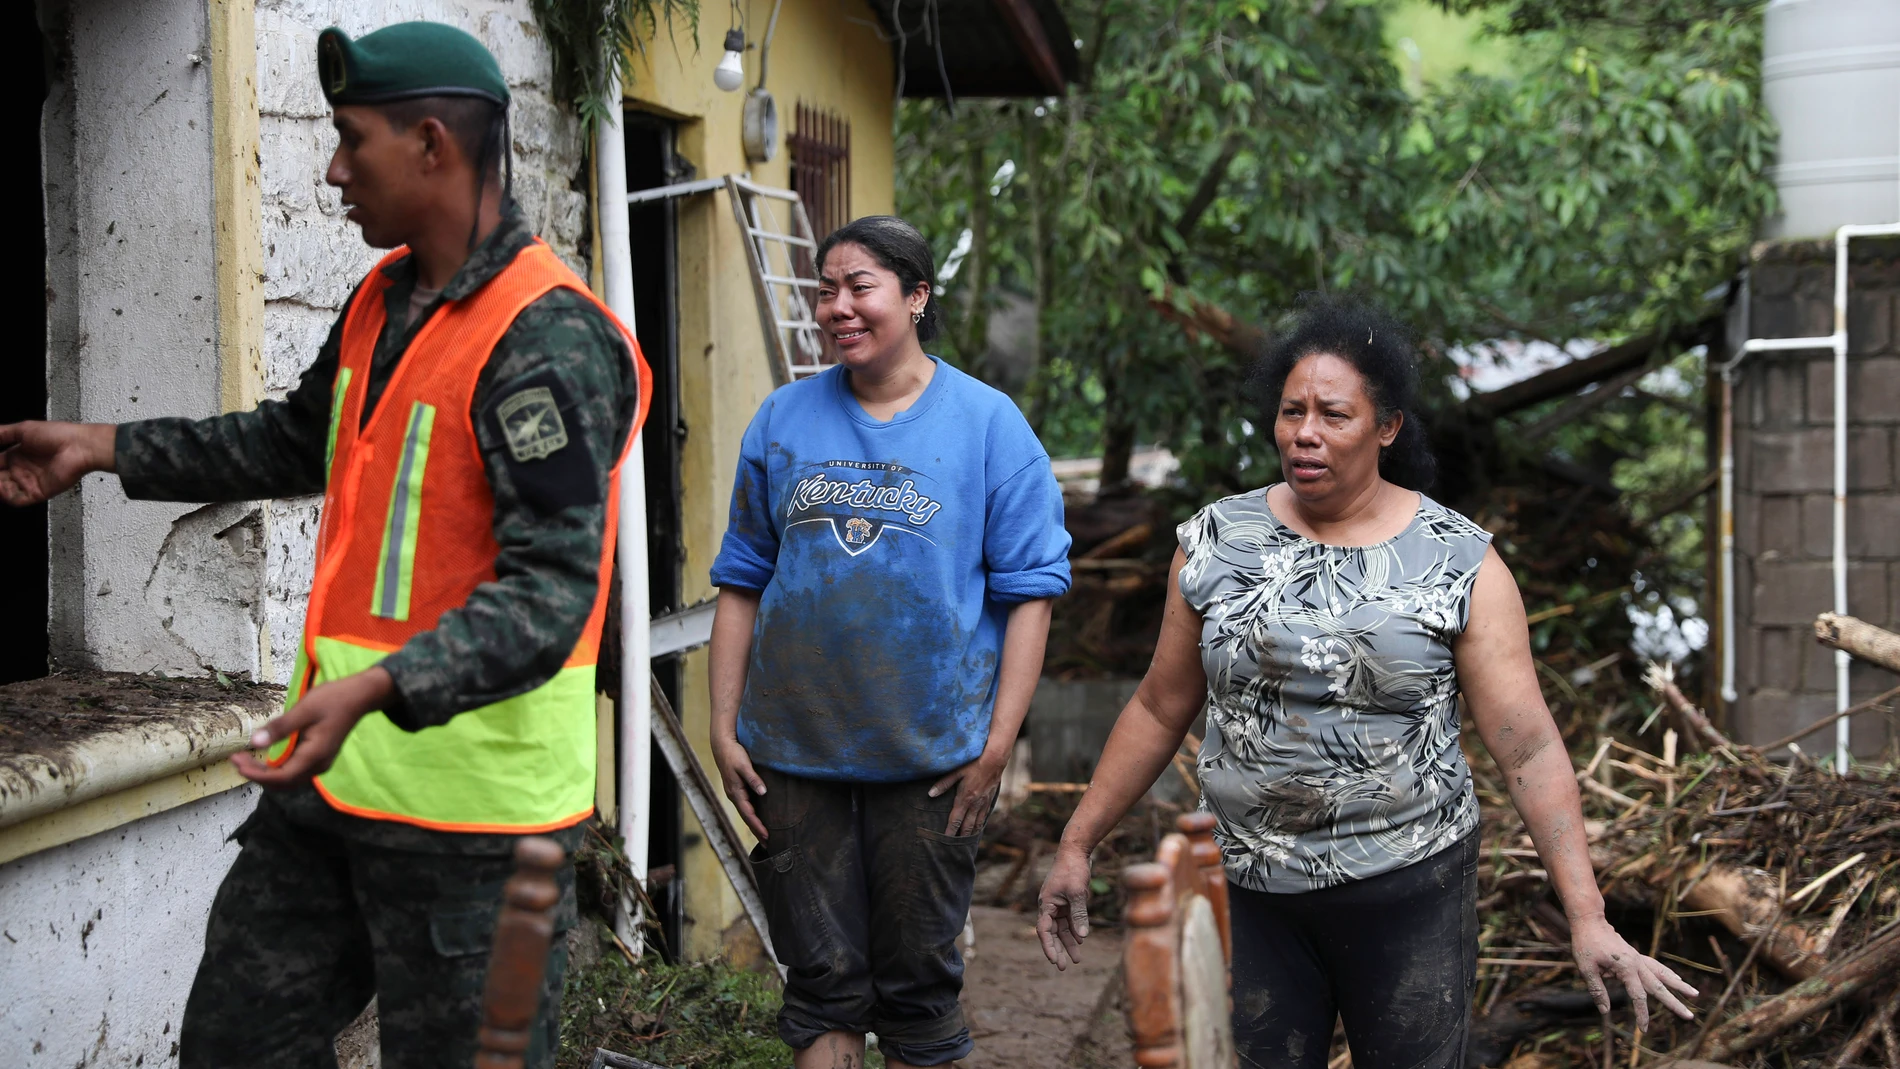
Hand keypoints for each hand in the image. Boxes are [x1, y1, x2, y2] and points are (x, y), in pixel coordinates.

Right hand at [0, 422, 116, 505]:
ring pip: (4, 490)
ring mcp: (30, 481)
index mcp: (18, 455)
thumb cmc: (58, 435)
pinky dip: (6, 496)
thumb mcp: (23, 430)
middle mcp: (22, 469)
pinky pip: (18, 499)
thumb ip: (2, 434)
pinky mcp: (38, 492)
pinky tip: (1, 488)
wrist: (79, 447)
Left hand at [231, 668, 392, 788]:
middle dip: (257, 775)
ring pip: (288, 779)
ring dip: (266, 773)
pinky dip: (277, 768)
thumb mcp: (304, 710)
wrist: (360, 696)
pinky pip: (295, 771)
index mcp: (313, 756)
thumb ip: (280, 728)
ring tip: (246, 759)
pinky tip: (266, 756)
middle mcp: (317, 765)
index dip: (255, 774)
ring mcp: (320, 763)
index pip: (279, 777)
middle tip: (236, 759)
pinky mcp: (319, 757)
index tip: (236, 761)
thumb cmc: (333, 699)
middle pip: (282, 783)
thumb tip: (254, 742)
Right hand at [711, 736, 767, 841]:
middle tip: (770, 845)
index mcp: (735, 793)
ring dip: (755, 825)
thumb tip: (763, 792)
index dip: (758, 827)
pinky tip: (760, 818)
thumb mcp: (744, 765)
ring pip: (746, 813)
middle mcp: (734, 796)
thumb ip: (753, 779)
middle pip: (747, 818)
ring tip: (765, 837)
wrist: (722, 744)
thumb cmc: (733, 754)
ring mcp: (735, 793)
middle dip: (757, 831)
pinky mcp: (738, 788)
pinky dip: (753, 815)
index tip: (768, 837)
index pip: (749, 814)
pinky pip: (747, 806)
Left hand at [928, 752, 1003, 835]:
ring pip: (977, 823)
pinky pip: (984, 817)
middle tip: (955, 847)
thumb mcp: (956, 771)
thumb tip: (930, 794)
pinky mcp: (990, 800)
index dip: (950, 831)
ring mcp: (983, 803)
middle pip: (967, 826)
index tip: (945, 840)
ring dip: (971, 833)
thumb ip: (943, 784)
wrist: (995, 760)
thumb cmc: (974, 763)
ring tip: (965, 842)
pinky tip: (978, 829)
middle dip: (961, 837)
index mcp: (965, 798)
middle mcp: (975, 804)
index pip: (956, 819)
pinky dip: (980, 825)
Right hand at [1036, 843, 1092, 969]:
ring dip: (1069, 942)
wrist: (1076, 851)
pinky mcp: (1067, 901)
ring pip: (1062, 928)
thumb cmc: (1073, 869)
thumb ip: (1079, 914)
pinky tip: (1081, 939)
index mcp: (1046, 904)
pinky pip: (1069, 919)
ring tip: (1077, 959)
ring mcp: (1058, 904)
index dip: (1049, 947)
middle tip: (1064, 967)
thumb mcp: (1078, 893)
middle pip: (1053, 933)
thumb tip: (1083, 936)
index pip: (1044, 930)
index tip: (1055, 961)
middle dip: (1058, 949)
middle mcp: (1049, 906)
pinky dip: (1075, 929)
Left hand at [1571, 914, 1697, 1030]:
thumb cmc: (1585, 944)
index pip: (1638, 996)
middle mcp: (1637, 964)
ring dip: (1679, 985)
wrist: (1589, 921)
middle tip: (1690, 1016)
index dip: (1641, 1014)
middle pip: (1659, 987)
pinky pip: (1656, 966)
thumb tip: (1606, 1011)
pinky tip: (1676, 978)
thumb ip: (1597, 990)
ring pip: (1663, 974)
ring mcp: (1638, 959)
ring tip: (1694, 994)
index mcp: (1626, 968)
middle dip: (1674, 1003)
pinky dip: (1667, 973)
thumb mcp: (1586, 968)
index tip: (1643, 1029)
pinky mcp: (1636, 956)